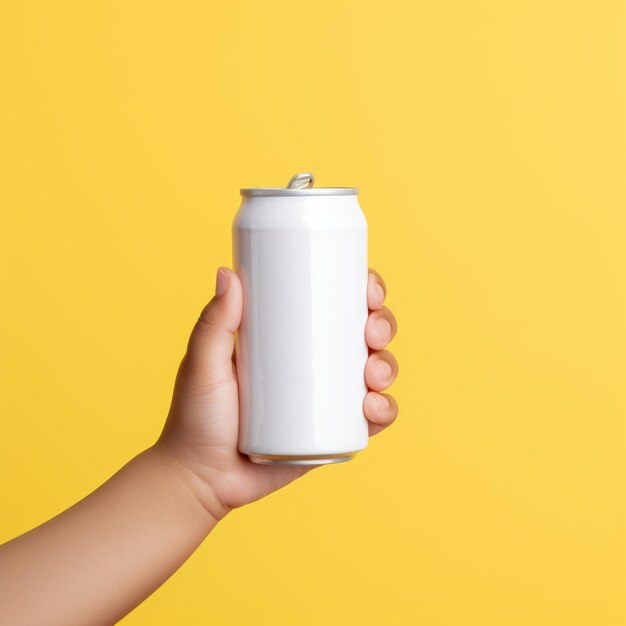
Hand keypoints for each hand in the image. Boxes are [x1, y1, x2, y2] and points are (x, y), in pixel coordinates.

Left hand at [157, 267, 398, 519]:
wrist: (200, 480)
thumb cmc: (194, 419)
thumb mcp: (203, 365)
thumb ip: (213, 324)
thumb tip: (229, 273)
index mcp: (289, 337)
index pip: (335, 303)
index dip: (363, 291)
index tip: (367, 290)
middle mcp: (314, 364)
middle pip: (364, 334)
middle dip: (382, 325)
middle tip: (371, 334)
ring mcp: (325, 399)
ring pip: (374, 373)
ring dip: (388, 366)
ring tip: (371, 376)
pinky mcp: (331, 433)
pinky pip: (369, 419)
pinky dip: (383, 411)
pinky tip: (374, 408)